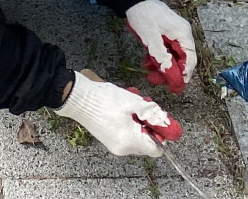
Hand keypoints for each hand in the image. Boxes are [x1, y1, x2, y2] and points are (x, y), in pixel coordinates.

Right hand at [55, 72, 180, 156]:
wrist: (78, 98)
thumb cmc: (104, 100)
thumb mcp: (134, 102)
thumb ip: (153, 114)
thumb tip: (169, 125)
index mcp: (130, 142)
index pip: (157, 149)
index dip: (162, 134)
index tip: (158, 119)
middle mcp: (122, 148)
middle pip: (146, 142)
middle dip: (148, 124)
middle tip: (143, 107)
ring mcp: (114, 145)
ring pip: (136, 137)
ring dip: (138, 121)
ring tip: (132, 104)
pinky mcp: (108, 139)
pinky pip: (126, 135)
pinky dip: (129, 123)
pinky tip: (123, 108)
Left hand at [125, 0, 195, 92]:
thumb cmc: (144, 14)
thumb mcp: (150, 37)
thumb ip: (160, 54)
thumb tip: (170, 71)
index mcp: (182, 33)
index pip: (190, 57)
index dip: (186, 72)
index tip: (178, 84)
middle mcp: (181, 34)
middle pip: (182, 58)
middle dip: (172, 71)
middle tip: (161, 83)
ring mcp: (174, 34)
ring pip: (172, 56)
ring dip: (163, 66)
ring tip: (151, 75)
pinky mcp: (165, 35)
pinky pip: (165, 51)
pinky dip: (158, 58)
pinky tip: (148, 64)